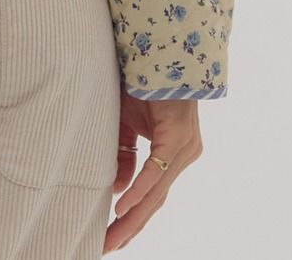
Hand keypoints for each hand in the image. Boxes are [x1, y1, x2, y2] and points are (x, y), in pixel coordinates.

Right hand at [103, 87, 203, 251]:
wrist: (160, 52)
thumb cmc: (142, 83)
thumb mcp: (125, 123)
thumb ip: (122, 156)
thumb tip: (118, 191)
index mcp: (172, 153)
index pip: (151, 194)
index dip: (132, 217)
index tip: (111, 236)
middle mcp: (182, 155)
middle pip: (154, 201)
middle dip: (129, 226)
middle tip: (107, 246)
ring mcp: (184, 149)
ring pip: (156, 192)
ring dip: (133, 217)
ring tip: (113, 237)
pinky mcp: (178, 138)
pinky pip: (157, 170)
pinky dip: (140, 188)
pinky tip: (125, 205)